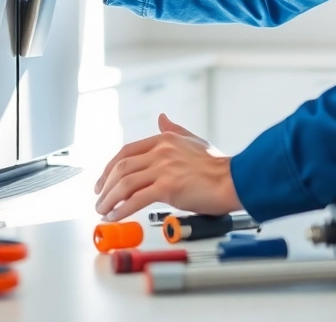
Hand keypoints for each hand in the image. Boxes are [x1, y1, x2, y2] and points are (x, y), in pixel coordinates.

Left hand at [94, 114, 242, 221]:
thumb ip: (175, 129)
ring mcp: (163, 168)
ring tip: (103, 210)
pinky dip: (121, 210)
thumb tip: (162, 117)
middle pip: (121, 167)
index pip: (127, 151)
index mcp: (165, 139)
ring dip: (109, 199)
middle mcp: (161, 151)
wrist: (235, 180)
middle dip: (105, 185)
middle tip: (99, 198)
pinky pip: (135, 200)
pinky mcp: (168, 187)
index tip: (103, 180)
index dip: (110, 167)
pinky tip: (115, 217)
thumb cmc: (219, 166)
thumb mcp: (194, 140)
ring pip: (124, 183)